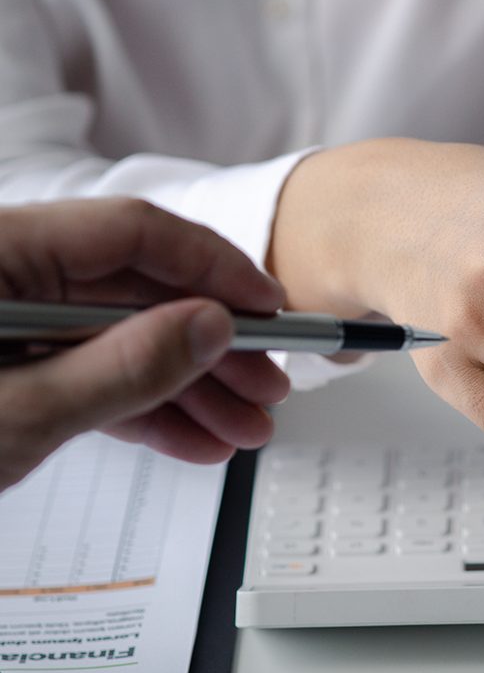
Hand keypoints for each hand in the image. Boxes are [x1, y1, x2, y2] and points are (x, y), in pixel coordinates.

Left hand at [0, 199, 289, 490]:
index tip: (269, 306)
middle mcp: (6, 274)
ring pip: (121, 338)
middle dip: (211, 345)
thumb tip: (210, 328)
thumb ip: (123, 367)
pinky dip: (143, 406)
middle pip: (136, 290)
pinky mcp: (10, 364)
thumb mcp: (21, 411)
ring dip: (189, 386)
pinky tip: (194, 439)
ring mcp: (8, 321)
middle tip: (266, 384)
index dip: (213, 267)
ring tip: (243, 429)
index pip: (132, 233)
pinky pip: (91, 372)